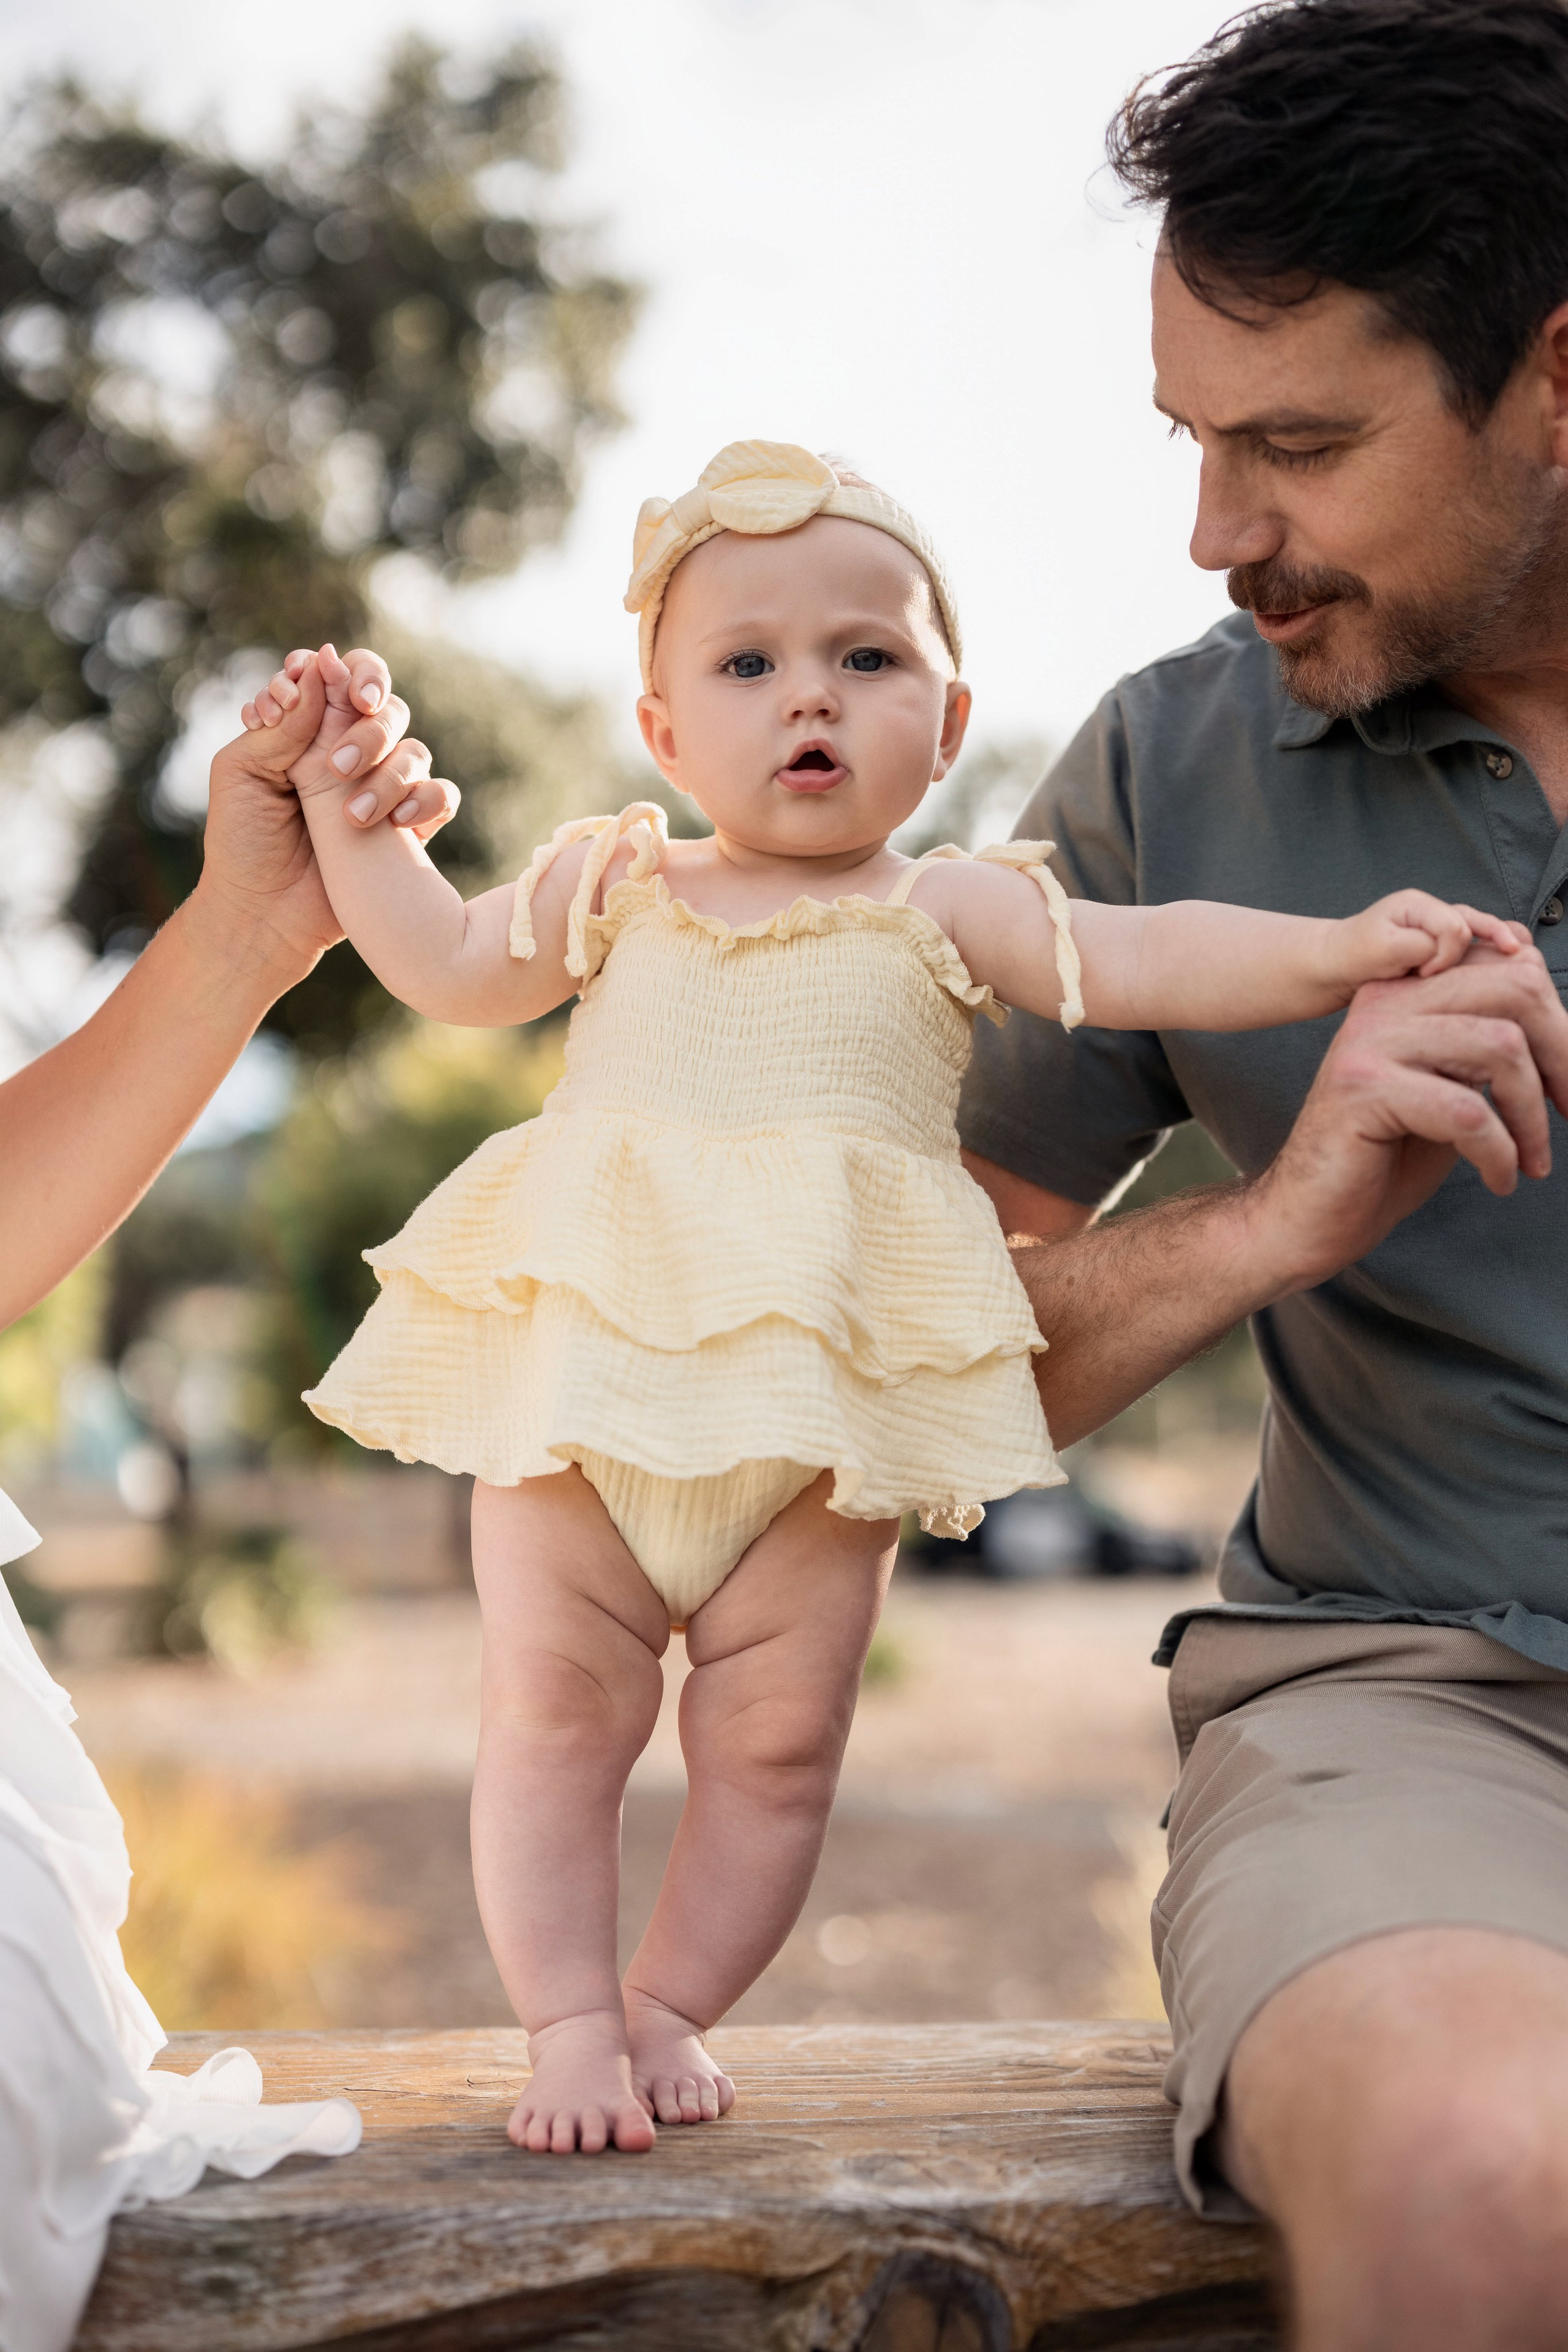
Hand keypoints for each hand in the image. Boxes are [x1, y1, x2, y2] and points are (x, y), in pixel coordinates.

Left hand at [197, 646, 453, 981]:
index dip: (347, 674)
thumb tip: (319, 664)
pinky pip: (440, 795)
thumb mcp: (242, 771)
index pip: (339, 678)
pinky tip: (395, 823)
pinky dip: (425, 801)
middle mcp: (348, 751)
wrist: (266, 915)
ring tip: (352, 817)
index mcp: (305, 729)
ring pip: (414, 750)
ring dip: (389, 774)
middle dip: (371, 727)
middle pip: (385, 707)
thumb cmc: (243, 844)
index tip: (339, 688)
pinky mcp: (407, 827)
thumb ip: (283, 721)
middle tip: (340, 765)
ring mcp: (381, 788)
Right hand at [1245, 948, 1567, 1290]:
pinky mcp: (1364, 1090)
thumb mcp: (1449, 1090)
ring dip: (1532, 1115)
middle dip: (1562, 1055)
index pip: (1507, 969)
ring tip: (1533, 1159)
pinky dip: (1500, 1153)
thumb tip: (1554, 1016)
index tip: (1567, 1082)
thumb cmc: (1382, 1159)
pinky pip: (1467, 1112)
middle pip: (1513, 991)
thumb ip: (1486, 1049)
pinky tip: (1500, 1179)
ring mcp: (1371, 1042)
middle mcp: (1385, 1003)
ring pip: (1499, 1047)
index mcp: (1405, 993)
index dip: (1558, 1022)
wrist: (1308, 1216)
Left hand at [1329, 891, 1529, 991]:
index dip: (1445, 955)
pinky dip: (1488, 951)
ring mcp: (1439, 925)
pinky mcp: (1440, 944)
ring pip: (1481, 931)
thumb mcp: (1385, 949)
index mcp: (1419, 904)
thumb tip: (1451, 954)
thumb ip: (1423, 946)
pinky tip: (1508, 957)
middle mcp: (1433, 910)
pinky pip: (1475, 944)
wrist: (1338, 967)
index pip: (1455, 927)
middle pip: (1475, 926)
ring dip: (1488, 950)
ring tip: (1515, 956)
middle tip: (1432, 976)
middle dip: (1462, 956)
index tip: (1422, 975)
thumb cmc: (1355, 955)